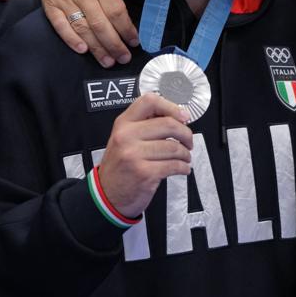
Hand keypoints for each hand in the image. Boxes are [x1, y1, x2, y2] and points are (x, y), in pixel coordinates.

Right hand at [43, 0, 141, 66]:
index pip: (115, 11)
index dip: (126, 29)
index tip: (134, 42)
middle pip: (100, 24)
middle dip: (113, 44)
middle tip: (123, 58)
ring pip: (82, 28)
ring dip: (96, 47)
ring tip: (108, 61)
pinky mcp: (51, 5)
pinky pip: (59, 25)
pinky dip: (70, 39)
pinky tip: (83, 50)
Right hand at [97, 94, 193, 217]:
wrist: (107, 194)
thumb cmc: (120, 166)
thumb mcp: (124, 138)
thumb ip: (145, 125)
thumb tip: (178, 117)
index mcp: (123, 124)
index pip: (149, 101)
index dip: (172, 107)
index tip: (184, 117)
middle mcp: (127, 136)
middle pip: (168, 124)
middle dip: (186, 134)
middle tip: (188, 141)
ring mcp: (134, 155)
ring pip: (174, 147)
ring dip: (185, 154)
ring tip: (185, 157)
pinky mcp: (145, 173)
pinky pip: (174, 165)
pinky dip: (184, 167)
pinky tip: (182, 168)